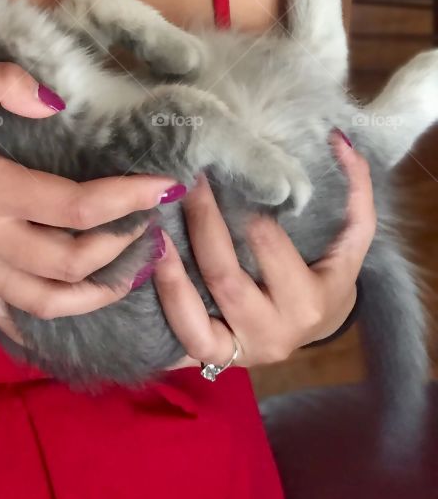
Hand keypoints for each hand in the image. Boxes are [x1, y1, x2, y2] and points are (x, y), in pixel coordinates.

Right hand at [0, 60, 181, 344]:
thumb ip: (3, 83)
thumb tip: (59, 101)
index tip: (164, 186)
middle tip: (153, 221)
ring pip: (47, 302)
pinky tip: (76, 304)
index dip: (127, 200)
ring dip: (97, 291)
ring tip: (133, 267)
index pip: (75, 208)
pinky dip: (45, 316)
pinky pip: (7, 313)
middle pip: (71, 262)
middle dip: (123, 245)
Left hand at [152, 129, 372, 370]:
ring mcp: (238, 352)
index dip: (244, 210)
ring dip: (169, 279)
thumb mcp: (351, 240)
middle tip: (184, 181)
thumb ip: (355, 191)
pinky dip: (158, 313)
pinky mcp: (210, 359)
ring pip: (194, 326)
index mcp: (308, 302)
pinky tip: (143, 275)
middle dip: (201, 226)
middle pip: (225, 279)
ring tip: (154, 233)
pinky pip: (177, 346)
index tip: (222, 170)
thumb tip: (340, 139)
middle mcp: (273, 334)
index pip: (269, 248)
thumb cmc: (328, 273)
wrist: (317, 328)